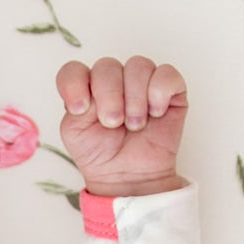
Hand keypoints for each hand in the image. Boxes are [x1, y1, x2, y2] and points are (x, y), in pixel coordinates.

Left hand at [56, 56, 187, 192]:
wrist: (129, 178)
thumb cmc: (101, 155)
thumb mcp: (74, 133)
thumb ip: (74, 105)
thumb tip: (89, 92)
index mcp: (87, 89)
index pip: (74, 70)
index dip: (74, 84)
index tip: (80, 109)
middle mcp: (113, 81)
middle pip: (107, 66)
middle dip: (109, 97)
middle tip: (113, 123)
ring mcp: (141, 82)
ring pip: (138, 65)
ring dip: (135, 100)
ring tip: (135, 125)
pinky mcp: (169, 89)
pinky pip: (166, 73)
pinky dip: (159, 94)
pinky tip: (155, 113)